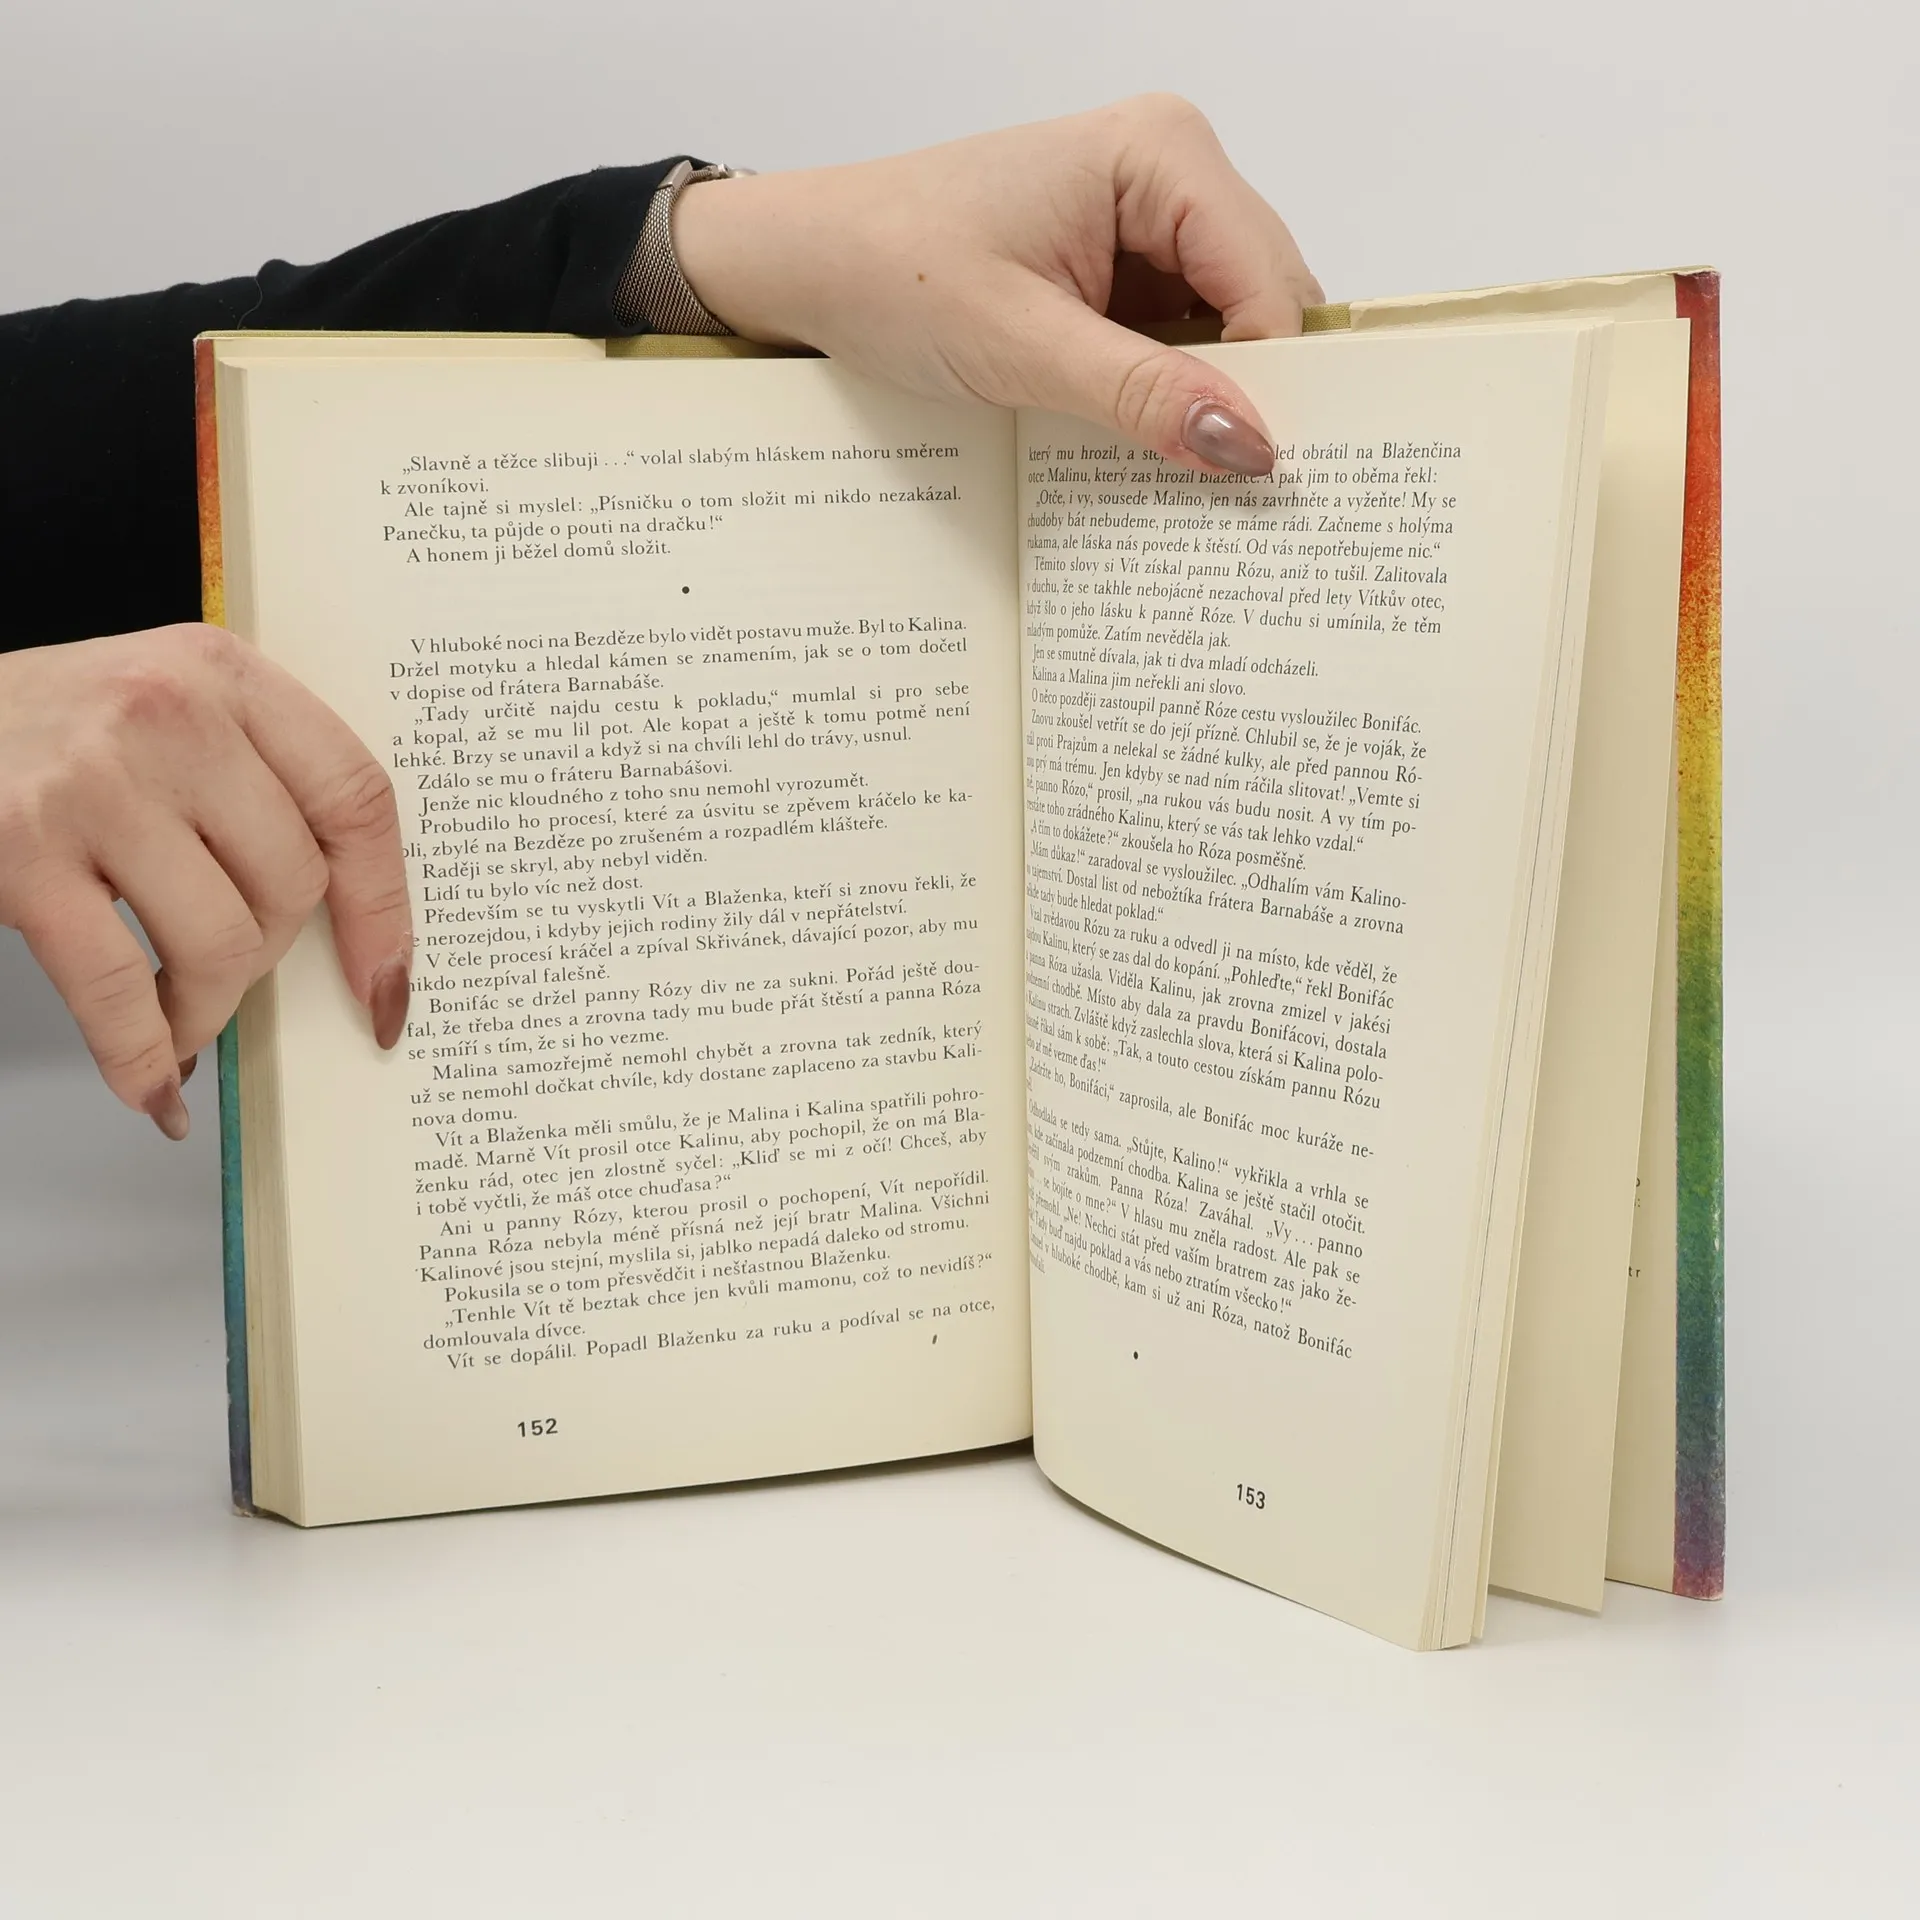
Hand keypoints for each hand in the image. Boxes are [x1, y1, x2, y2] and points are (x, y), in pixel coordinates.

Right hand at [0, 626, 412, 1138]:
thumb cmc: (48, 731)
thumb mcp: (167, 711)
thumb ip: (254, 781)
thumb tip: (348, 923)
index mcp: (223, 674)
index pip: (356, 796)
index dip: (383, 904)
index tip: (387, 978)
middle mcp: (168, 714)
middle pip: (294, 881)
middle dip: (271, 956)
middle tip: (226, 975)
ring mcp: (93, 783)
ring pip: (222, 941)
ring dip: (207, 1010)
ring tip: (179, 1020)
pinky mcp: (23, 854)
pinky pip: (118, 989)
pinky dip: (141, 1056)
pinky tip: (148, 1083)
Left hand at [672, 95, 1322, 476]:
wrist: (808, 264)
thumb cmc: (887, 270)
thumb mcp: (1018, 344)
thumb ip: (1141, 396)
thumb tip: (1248, 446)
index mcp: (1160, 153)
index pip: (1268, 283)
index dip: (1274, 382)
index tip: (1265, 477)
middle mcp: (1169, 171)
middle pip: (1263, 302)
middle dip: (1249, 393)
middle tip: (1236, 492)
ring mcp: (1147, 223)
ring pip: (1228, 331)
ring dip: (1206, 403)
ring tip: (1187, 477)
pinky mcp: (1120, 270)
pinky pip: (1179, 343)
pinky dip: (1169, 399)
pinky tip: (1150, 446)